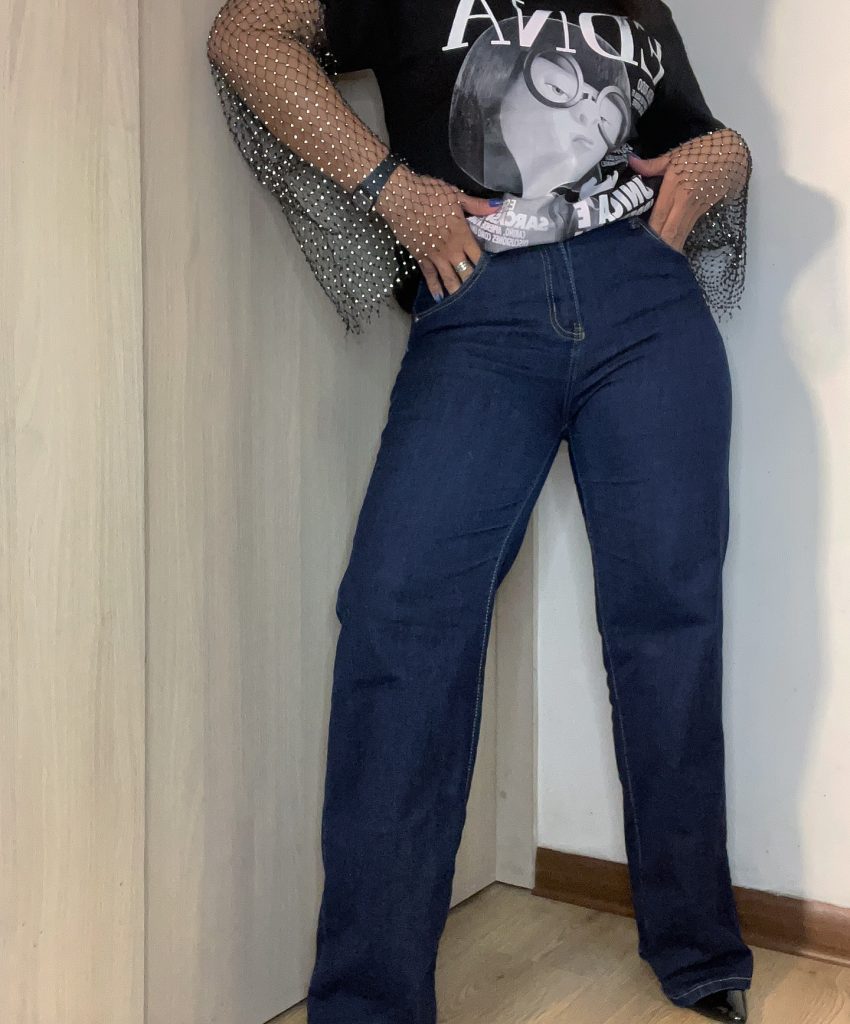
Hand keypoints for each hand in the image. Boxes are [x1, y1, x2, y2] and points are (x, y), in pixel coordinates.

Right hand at [374, 164, 502, 298]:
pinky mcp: (421, 258)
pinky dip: (434, 288)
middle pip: (467, 273)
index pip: (479, 257)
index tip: (492, 275)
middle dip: (474, 284)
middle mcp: (451, 250)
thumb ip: (477, 205)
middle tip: (482, 295)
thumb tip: (498, 207)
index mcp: (462, 235)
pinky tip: (439, 298)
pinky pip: (430, 277)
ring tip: (465, 303)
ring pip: (450, 279)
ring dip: (457, 291)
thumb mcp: (455, 195)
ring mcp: (435, 256)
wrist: (399, 198)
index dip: (486, 267)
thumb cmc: (428, 193)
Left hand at [627, 128, 749, 252]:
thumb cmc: (701, 151)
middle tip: (644, 258)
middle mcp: (685, 203)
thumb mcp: (675, 155)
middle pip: (670, 231)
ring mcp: (695, 209)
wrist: (732, 153)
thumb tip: (631, 162)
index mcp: (675, 188)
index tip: (636, 243)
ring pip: (680, 234)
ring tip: (655, 259)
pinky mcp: (703, 211)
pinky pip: (687, 229)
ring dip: (669, 247)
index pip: (659, 216)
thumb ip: (652, 164)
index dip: (649, 231)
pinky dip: (678, 240)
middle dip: (659, 246)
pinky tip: (670, 249)